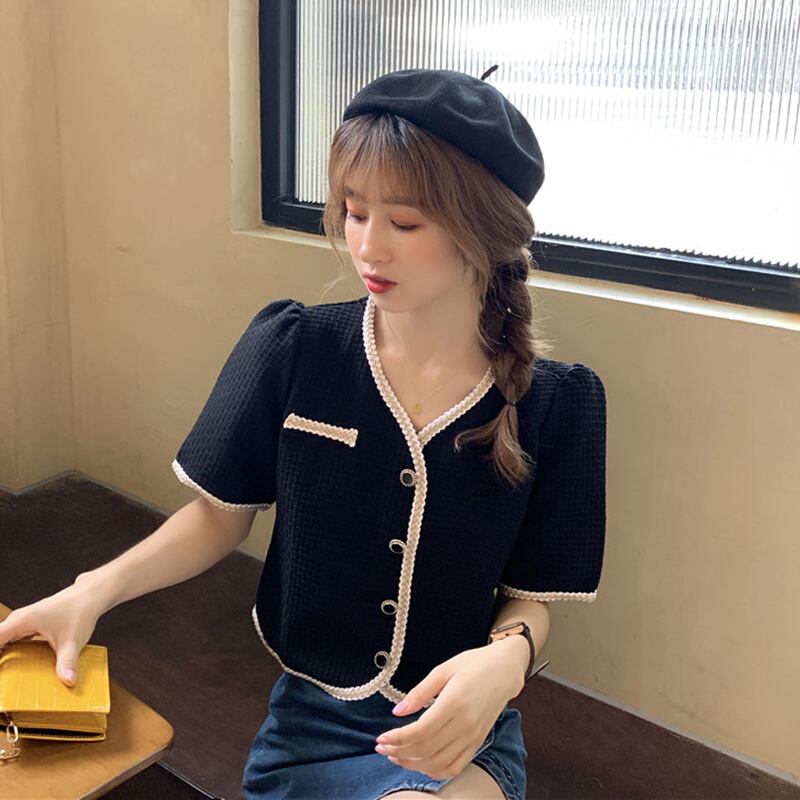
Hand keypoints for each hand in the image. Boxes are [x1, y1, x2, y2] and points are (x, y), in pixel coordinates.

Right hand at [0, 579, 103, 686]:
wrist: (90, 596)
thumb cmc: (81, 611)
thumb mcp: (72, 642)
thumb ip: (67, 663)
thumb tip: (68, 680)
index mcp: (22, 621)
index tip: (0, 670)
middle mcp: (19, 619)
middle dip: (0, 659)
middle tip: (4, 679)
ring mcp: (24, 620)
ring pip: (4, 640)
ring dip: (4, 655)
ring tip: (8, 673)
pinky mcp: (31, 623)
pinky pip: (13, 639)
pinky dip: (12, 650)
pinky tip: (18, 664)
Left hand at [373, 640, 525, 780]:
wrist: (504, 670)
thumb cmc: (473, 664)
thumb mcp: (443, 669)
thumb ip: (420, 692)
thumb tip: (397, 711)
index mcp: (454, 702)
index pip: (421, 731)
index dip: (398, 738)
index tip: (381, 738)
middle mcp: (465, 724)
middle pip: (426, 749)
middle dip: (399, 751)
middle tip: (381, 747)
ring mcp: (473, 737)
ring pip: (438, 762)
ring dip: (413, 764)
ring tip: (395, 755)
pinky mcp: (478, 743)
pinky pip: (455, 766)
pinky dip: (435, 771)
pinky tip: (420, 763)